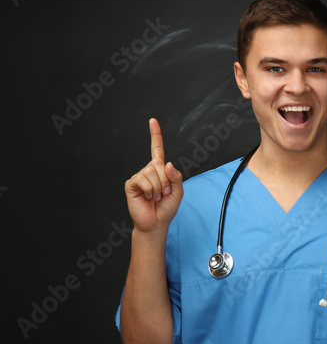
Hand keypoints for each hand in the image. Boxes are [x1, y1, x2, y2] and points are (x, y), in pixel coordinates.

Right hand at [124, 118, 183, 234]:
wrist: (156, 222)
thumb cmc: (166, 207)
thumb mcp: (178, 192)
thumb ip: (176, 177)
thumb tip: (167, 163)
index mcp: (160, 170)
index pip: (157, 150)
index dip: (155, 135)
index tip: (152, 121)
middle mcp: (148, 170)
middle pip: (159, 164)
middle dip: (166, 181)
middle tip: (164, 193)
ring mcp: (139, 176)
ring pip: (152, 172)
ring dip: (159, 187)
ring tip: (156, 196)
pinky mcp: (131, 183)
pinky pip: (143, 179)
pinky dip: (150, 189)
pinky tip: (148, 196)